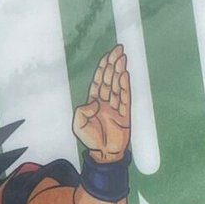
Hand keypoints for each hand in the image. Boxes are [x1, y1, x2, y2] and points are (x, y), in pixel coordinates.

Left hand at [72, 44, 131, 161]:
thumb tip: (94, 101)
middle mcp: (106, 101)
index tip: (108, 55)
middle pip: (110, 79)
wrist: (105, 154)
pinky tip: (125, 75)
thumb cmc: (91, 139)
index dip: (103, 68)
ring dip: (120, 71)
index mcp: (94, 102)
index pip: (99, 81)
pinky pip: (125, 98)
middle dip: (113, 64)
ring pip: (118, 85)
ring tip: (123, 57)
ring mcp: (116, 107)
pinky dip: (125, 86)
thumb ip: (82, 111)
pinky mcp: (125, 115)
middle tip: (118, 49)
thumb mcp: (78, 124)